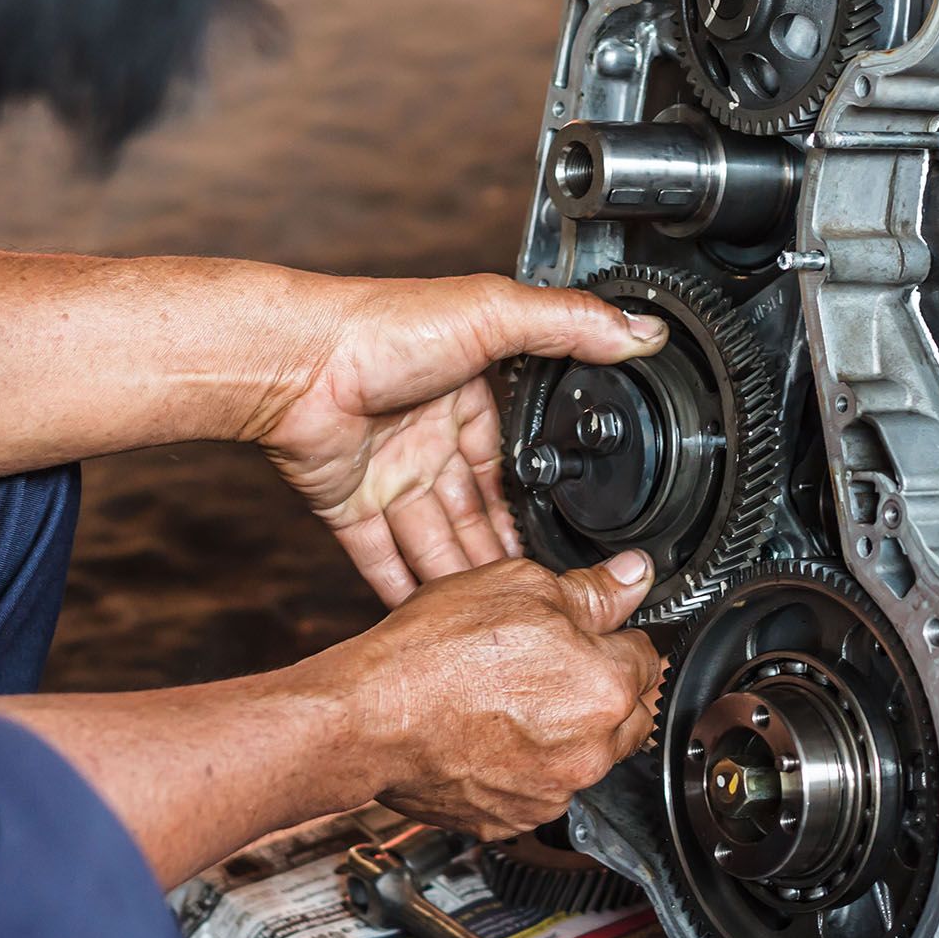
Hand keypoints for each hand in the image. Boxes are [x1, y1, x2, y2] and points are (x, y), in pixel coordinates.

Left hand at [255, 274, 666, 604]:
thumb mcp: (494, 313)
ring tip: (501, 623)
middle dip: (506, 558)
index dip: (540, 508)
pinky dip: (403, 592)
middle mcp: (432, 440)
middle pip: (479, 515)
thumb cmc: (386, 328)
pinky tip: (431, 623)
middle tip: (541, 603)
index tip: (570, 548)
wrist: (295, 362)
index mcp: (471, 398)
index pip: (516, 465)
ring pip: (439, 545)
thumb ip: (571, 325)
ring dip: (465, 584)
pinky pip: (382, 560)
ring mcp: (390, 476)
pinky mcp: (349, 506)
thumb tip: (643, 329)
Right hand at [342, 551, 661, 840]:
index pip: (647, 656)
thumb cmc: (431, 655)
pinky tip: (490, 735)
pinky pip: (540, 788)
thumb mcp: (518, 586)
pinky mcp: (513, 819)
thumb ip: (591, 590)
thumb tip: (631, 578)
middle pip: (627, 715)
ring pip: (584, 756)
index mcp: (604, 687)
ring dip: (565, 732)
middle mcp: (589, 750)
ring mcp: (551, 792)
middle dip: (601, 689)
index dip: (616, 637)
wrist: (367, 718)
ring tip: (508, 700)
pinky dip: (526, 766)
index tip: (591, 634)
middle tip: (547, 664)